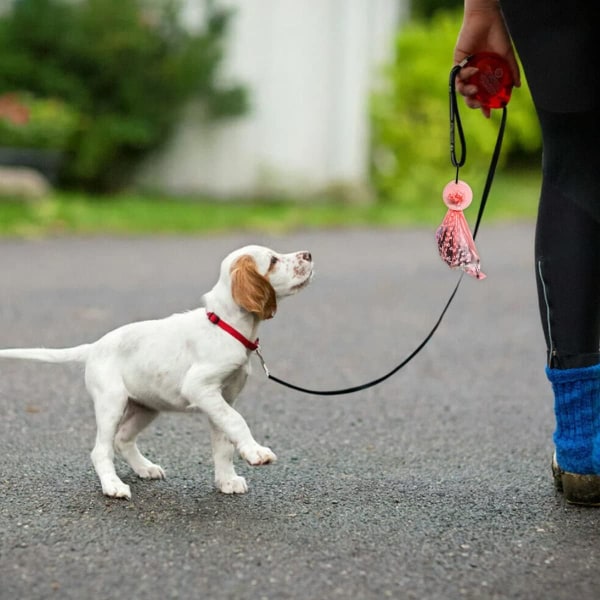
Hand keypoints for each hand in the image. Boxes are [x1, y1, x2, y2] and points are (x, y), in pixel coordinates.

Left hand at [454, 1, 520, 116]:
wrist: (486, 19)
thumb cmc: (497, 34)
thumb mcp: (507, 55)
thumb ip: (512, 70)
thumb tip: (517, 86)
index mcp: (487, 75)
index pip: (484, 95)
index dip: (485, 106)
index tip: (488, 114)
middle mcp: (475, 74)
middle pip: (470, 95)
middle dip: (473, 103)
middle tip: (479, 105)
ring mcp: (466, 69)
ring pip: (462, 89)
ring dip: (468, 93)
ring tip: (475, 90)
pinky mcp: (457, 62)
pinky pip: (457, 76)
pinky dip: (464, 78)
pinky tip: (473, 71)